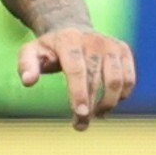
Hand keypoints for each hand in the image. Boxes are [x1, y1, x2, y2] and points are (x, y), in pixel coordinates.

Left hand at [16, 26, 136, 129]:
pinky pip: (129, 78)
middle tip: (81, 125)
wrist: (72, 29)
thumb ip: (26, 65)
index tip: (80, 113)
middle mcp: (93, 40)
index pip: (76, 69)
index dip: (79, 93)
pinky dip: (122, 95)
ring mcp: (111, 44)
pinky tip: (109, 104)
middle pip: (96, 79)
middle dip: (90, 106)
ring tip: (96, 116)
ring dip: (108, 103)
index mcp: (69, 40)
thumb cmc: (50, 48)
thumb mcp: (31, 52)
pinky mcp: (124, 50)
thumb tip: (28, 81)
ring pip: (116, 80)